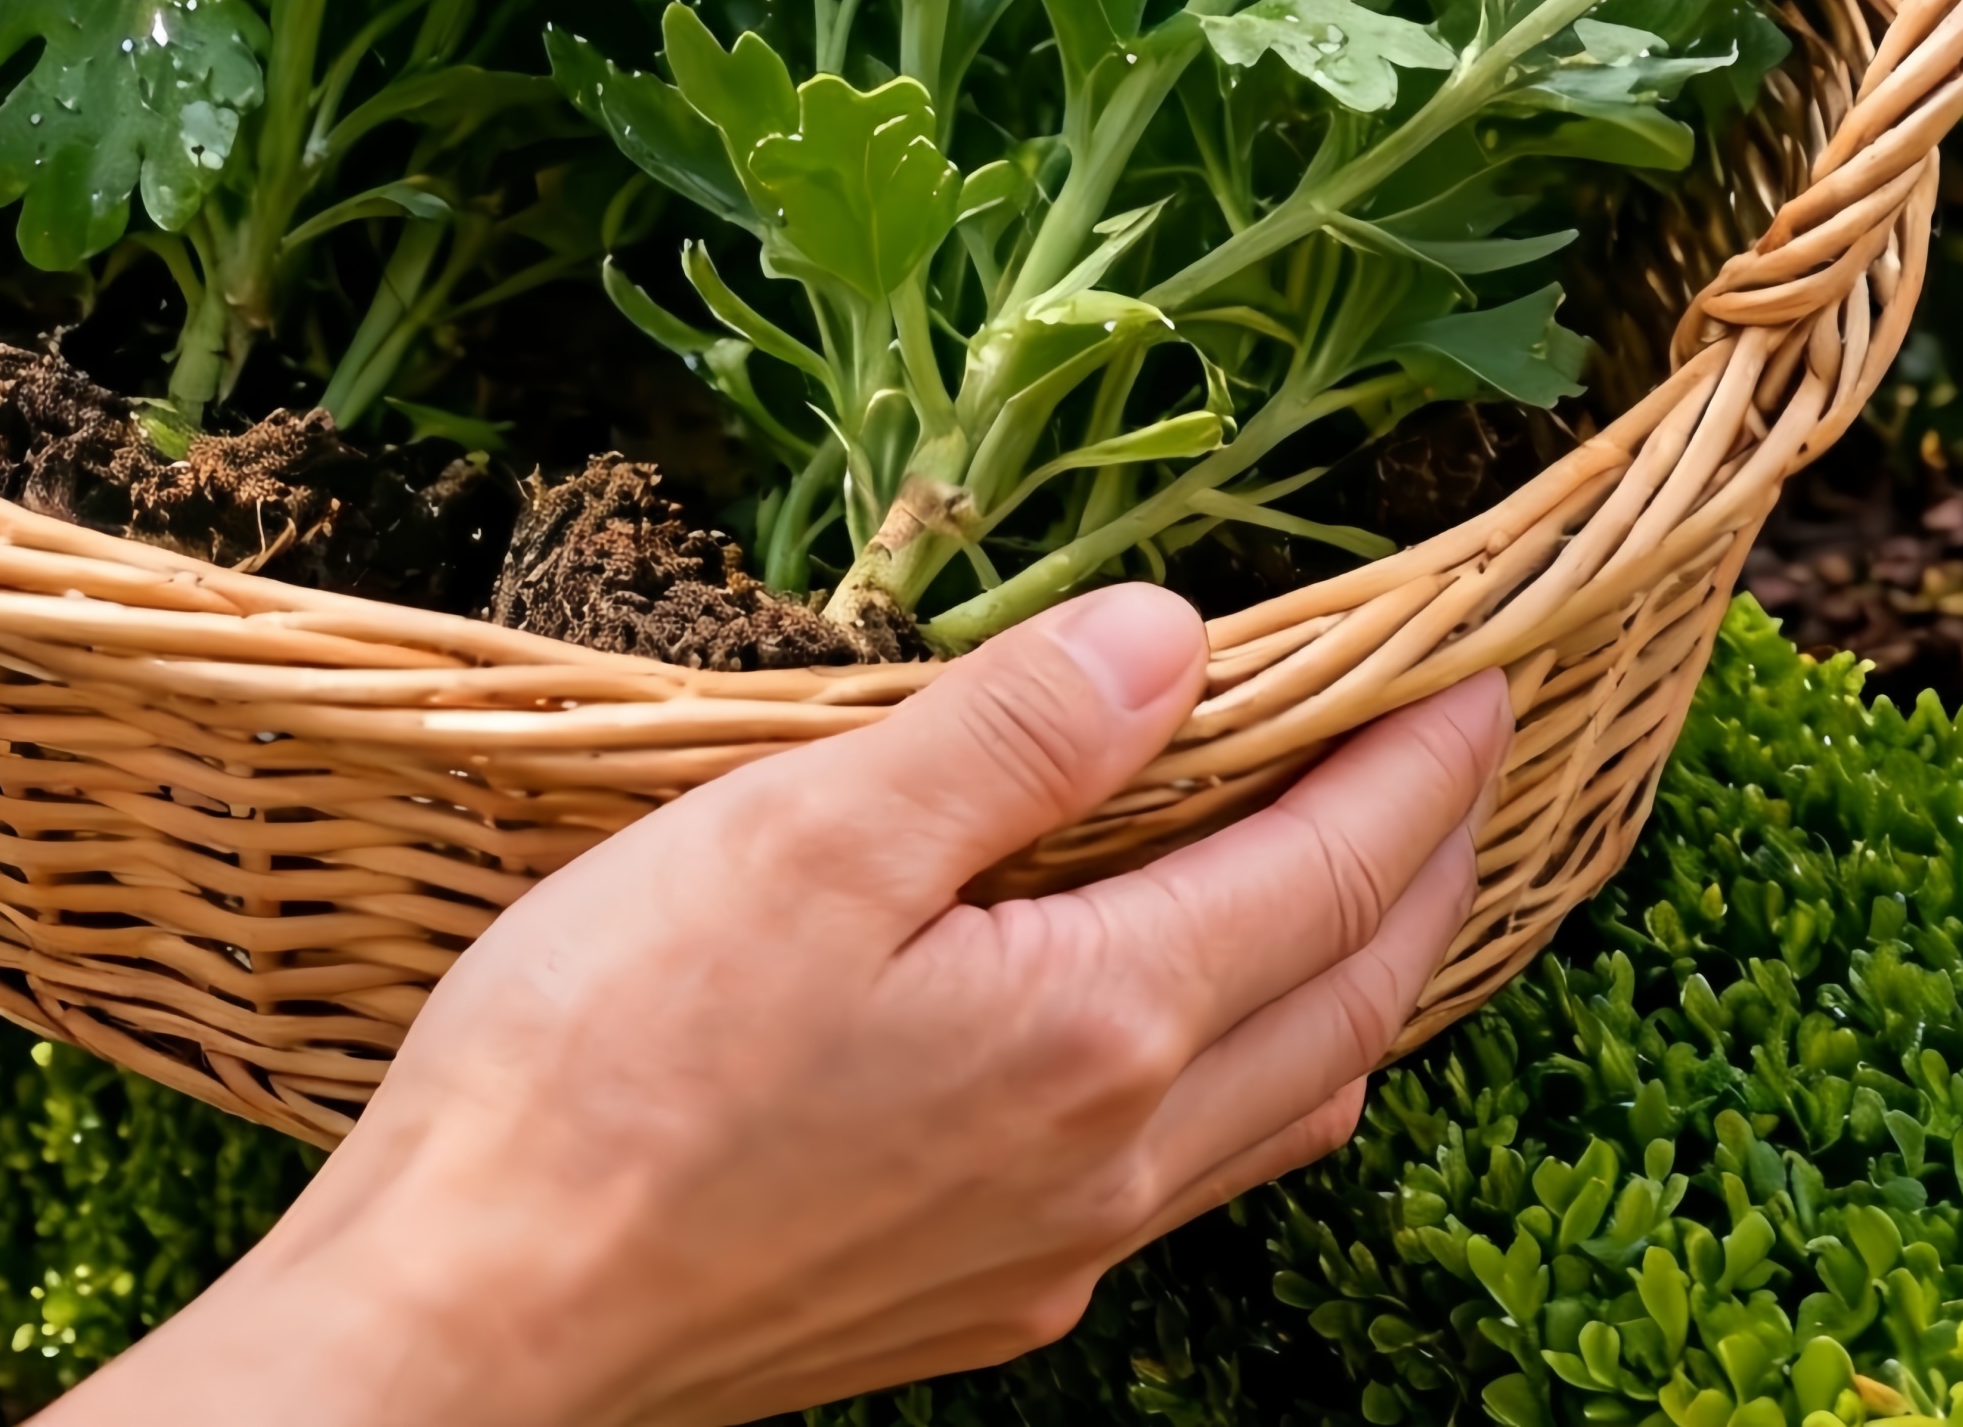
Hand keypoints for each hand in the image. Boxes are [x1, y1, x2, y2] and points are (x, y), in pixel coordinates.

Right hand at [60, 582, 1507, 1426]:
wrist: (475, 1321)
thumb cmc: (607, 1057)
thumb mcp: (805, 838)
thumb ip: (1011, 737)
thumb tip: (1181, 640)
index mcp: (1089, 1030)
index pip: (1326, 874)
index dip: (1420, 764)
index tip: (1487, 671)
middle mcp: (1109, 1166)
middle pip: (1347, 999)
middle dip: (1428, 867)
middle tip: (1462, 755)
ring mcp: (1045, 1252)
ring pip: (1282, 1108)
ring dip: (1356, 978)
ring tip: (1366, 879)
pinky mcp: (968, 1296)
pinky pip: (1189, 1177)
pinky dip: (1252, 1071)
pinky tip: (1184, 1033)